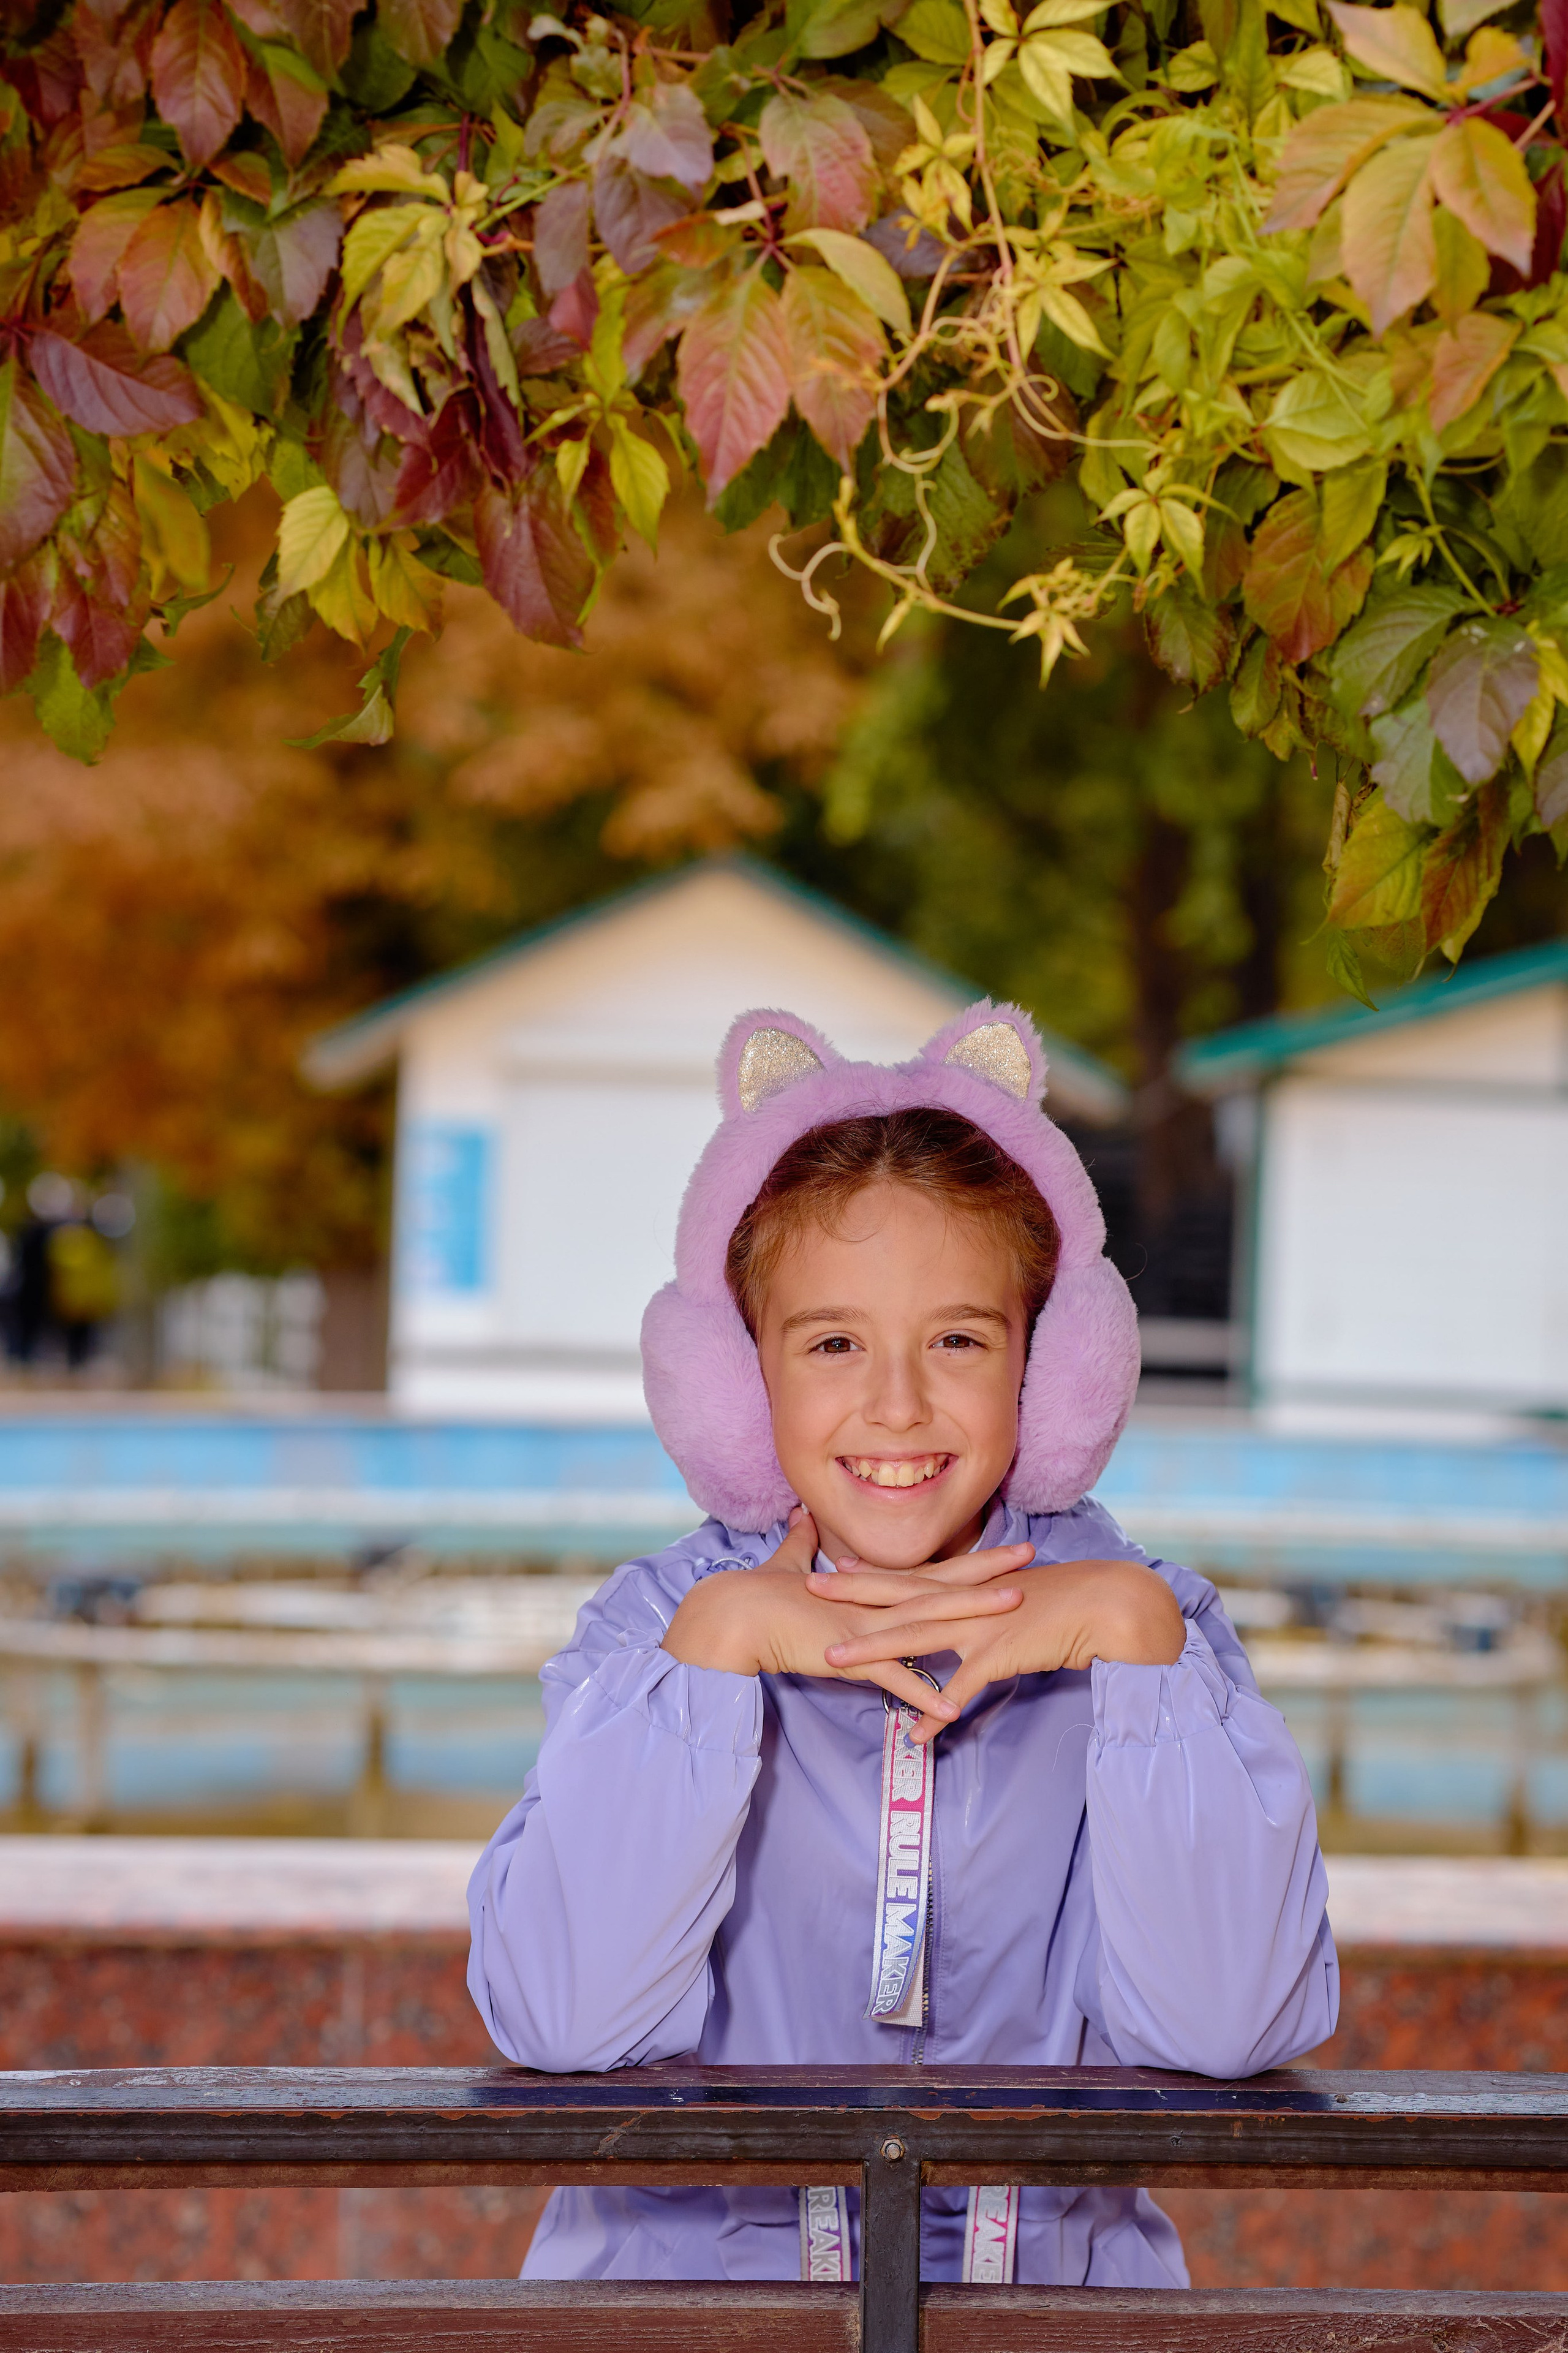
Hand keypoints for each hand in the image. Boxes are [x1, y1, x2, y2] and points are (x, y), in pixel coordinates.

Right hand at [661, 1510, 1027, 1722]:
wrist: (733, 1614)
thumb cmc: (757, 1593)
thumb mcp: (787, 1563)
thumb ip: (800, 1544)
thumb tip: (800, 1517)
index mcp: (869, 1587)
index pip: (931, 1569)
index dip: (971, 1558)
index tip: (1006, 1547)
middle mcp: (876, 1603)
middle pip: (943, 1584)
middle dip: (989, 1571)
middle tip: (1032, 1557)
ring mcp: (867, 1628)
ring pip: (931, 1620)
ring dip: (974, 1617)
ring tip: (1015, 1613)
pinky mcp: (850, 1656)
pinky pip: (895, 1680)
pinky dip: (926, 1694)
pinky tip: (957, 1708)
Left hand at [810, 1554, 1187, 1742]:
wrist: (1105, 1606)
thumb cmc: (1065, 1604)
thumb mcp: (1016, 1600)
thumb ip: (986, 1611)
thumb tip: (970, 1623)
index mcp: (968, 1588)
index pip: (910, 1578)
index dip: (869, 1574)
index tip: (832, 1566)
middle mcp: (966, 1601)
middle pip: (897, 1598)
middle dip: (851, 1596)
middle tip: (807, 1588)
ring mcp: (980, 1625)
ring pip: (915, 1638)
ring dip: (872, 1651)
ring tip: (832, 1662)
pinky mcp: (1000, 1654)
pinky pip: (960, 1689)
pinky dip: (936, 1712)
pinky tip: (913, 1734)